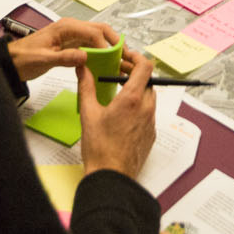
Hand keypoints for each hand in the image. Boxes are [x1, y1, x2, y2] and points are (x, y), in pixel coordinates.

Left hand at [5, 18, 123, 82]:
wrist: (11, 62)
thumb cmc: (24, 59)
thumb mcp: (43, 60)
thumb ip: (64, 58)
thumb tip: (85, 57)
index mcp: (66, 28)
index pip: (93, 32)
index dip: (105, 44)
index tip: (114, 58)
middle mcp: (71, 28)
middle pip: (99, 30)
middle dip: (113, 41)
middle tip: (125, 55)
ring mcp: (71, 36)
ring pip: (96, 37)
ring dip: (108, 47)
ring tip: (118, 60)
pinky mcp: (70, 45)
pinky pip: (89, 46)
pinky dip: (99, 53)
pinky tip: (104, 63)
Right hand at [78, 54, 156, 177]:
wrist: (111, 177)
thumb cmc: (100, 148)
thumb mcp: (88, 113)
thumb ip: (86, 86)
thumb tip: (82, 68)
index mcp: (132, 99)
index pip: (145, 67)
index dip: (136, 57)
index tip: (125, 57)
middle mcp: (146, 109)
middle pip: (147, 80)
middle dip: (134, 73)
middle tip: (118, 73)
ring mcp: (151, 122)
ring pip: (149, 97)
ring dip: (137, 90)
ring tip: (119, 92)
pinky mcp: (151, 134)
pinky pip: (149, 113)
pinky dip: (139, 106)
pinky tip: (123, 113)